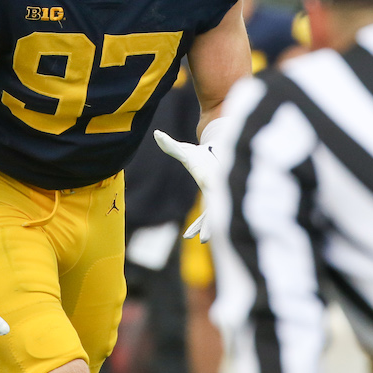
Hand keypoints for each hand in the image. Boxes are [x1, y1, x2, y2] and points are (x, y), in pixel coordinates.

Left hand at [154, 129, 225, 243]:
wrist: (216, 150)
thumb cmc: (200, 151)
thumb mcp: (185, 149)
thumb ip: (170, 145)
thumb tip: (156, 134)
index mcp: (210, 178)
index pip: (211, 194)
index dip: (212, 207)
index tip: (210, 214)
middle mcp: (215, 188)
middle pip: (215, 209)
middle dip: (210, 225)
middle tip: (203, 239)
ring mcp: (216, 195)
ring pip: (212, 215)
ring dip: (204, 227)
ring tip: (193, 238)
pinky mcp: (213, 198)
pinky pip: (209, 214)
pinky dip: (202, 224)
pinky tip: (192, 234)